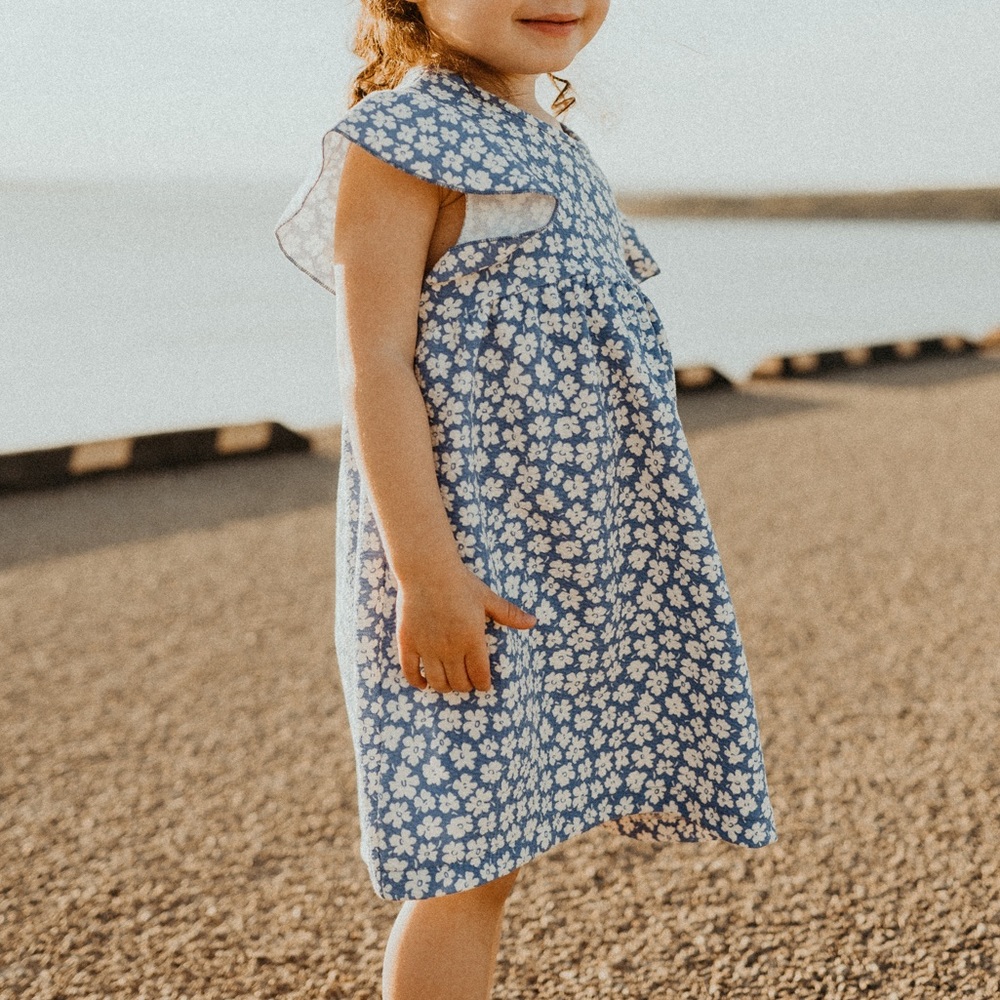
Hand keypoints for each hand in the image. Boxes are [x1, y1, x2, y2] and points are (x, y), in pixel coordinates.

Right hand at [395, 564, 535, 692]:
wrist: (427, 571)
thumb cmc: (460, 583)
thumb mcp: (487, 598)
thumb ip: (508, 614)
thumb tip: (533, 622)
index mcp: (472, 640)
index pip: (479, 675)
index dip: (483, 684)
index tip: (483, 685)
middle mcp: (450, 649)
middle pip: (459, 683)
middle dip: (465, 686)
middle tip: (466, 682)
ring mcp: (427, 648)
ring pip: (437, 682)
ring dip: (445, 687)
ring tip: (448, 683)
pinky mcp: (408, 643)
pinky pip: (410, 673)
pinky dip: (417, 682)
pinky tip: (423, 683)